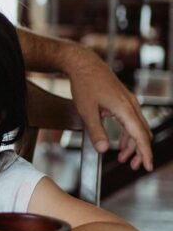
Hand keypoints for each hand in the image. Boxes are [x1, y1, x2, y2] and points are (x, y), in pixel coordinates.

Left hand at [66, 48, 151, 170]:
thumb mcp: (86, 110)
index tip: (148, 167)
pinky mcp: (123, 100)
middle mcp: (131, 104)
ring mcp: (128, 101)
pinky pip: (131, 121)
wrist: (83, 63)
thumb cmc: (84, 84)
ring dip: (132, 144)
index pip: (140, 135)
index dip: (145, 153)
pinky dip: (128, 134)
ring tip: (123, 159)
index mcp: (124, 108)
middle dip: (140, 152)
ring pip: (137, 128)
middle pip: (142, 133)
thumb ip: (95, 131)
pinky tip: (120, 144)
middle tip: (133, 167)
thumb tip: (103, 150)